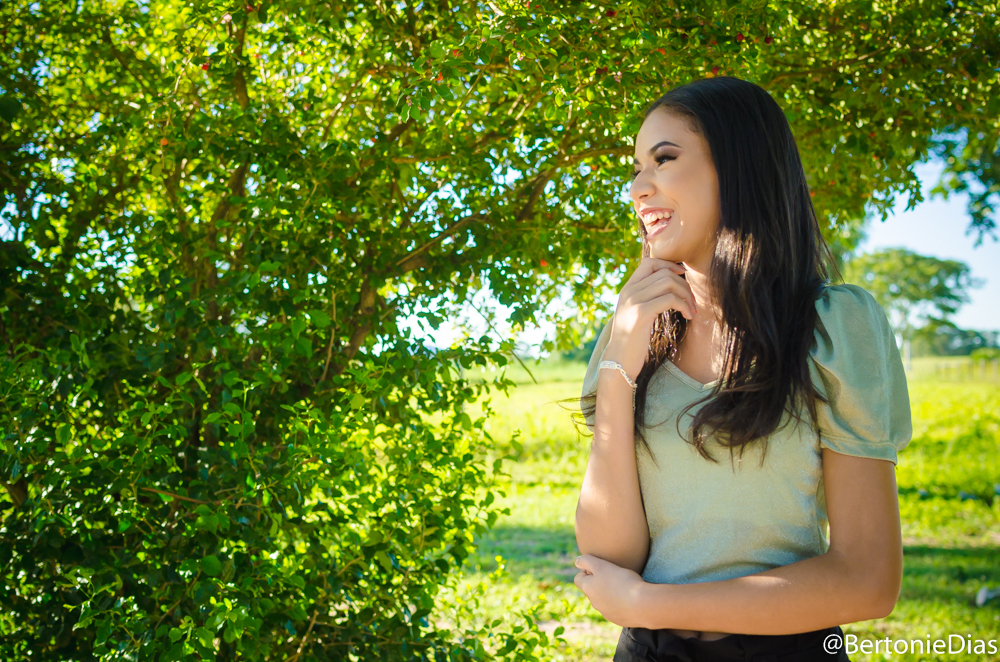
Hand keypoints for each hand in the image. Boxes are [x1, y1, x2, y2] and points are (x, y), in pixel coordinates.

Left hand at [573, 554, 649, 627]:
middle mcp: (594, 603)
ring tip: (623, 585)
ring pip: (603, 600)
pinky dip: (619, 603)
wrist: (643, 605)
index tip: (599, 566)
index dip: (586, 570)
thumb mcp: (601, 565)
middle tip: (612, 574)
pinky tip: (630, 597)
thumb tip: (576, 562)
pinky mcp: (618, 619)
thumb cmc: (622, 581)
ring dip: (609, 592)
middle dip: (598, 581)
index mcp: (589, 589)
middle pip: (591, 590)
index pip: (578, 579)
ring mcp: (606, 613)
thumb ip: (586, 560)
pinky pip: (615, 609)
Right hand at [605, 257, 695, 378]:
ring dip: (686, 295)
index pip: (650, 263)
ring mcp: (633, 301)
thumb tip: (668, 286)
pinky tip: (688, 316)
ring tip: (691, 309)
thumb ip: (645, 298)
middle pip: (664, 272)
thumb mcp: (635, 314)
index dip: (669, 265)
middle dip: (684, 284)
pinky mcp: (641, 313)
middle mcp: (628, 291)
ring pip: (668, 282)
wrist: (618, 361)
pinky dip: (684, 305)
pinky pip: (670, 299)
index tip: (682, 277)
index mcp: (627, 289)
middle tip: (692, 301)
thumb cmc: (632, 340)